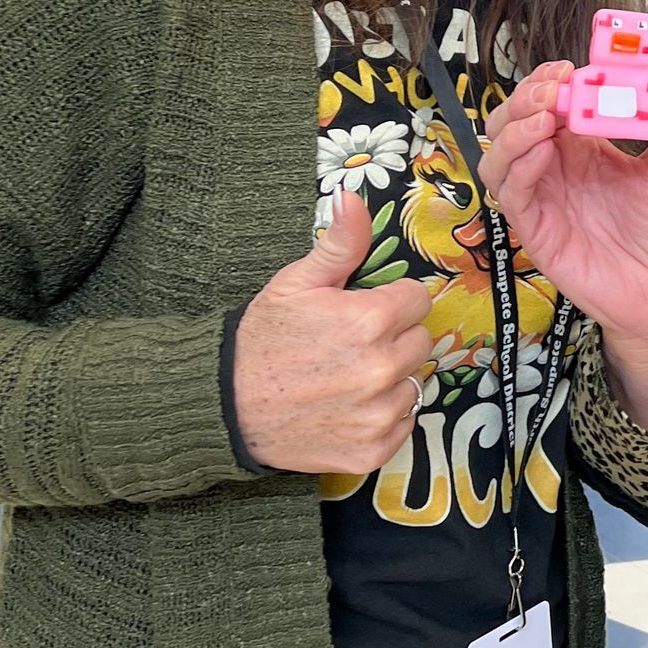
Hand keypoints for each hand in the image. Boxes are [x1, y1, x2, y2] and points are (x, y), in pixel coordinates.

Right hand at [232, 189, 435, 473]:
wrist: (227, 407)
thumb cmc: (263, 340)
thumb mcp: (296, 282)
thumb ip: (339, 243)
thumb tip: (353, 198)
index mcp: (370, 320)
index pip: (417, 300)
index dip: (390, 301)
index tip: (363, 310)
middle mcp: (382, 369)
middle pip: (420, 341)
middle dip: (393, 338)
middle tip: (352, 344)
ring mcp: (379, 413)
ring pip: (414, 382)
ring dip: (390, 378)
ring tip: (347, 376)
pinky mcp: (373, 449)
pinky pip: (403, 423)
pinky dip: (383, 416)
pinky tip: (348, 406)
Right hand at [481, 62, 647, 426]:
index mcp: (583, 146)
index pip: (549, 101)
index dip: (550, 81)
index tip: (568, 70)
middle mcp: (555, 167)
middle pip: (513, 121)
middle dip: (525, 98)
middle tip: (552, 91)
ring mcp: (541, 197)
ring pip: (499, 155)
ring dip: (514, 129)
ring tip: (544, 117)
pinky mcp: (535, 230)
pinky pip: (510, 194)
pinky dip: (519, 167)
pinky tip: (542, 150)